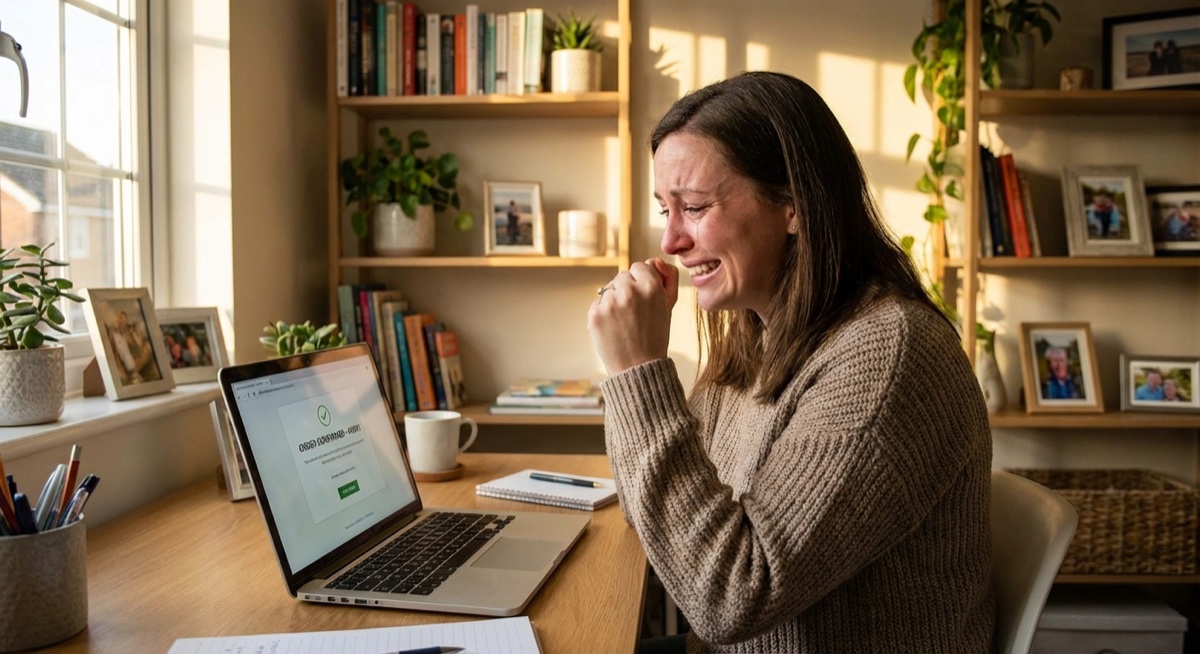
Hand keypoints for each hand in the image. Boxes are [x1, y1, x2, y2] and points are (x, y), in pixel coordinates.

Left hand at [587, 259, 678, 374]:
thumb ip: (668, 278)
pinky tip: (613, 328)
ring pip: (609, 289)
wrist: (638, 368)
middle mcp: (630, 291)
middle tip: (634, 314)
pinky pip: (598, 303)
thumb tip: (654, 260)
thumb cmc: (656, 337)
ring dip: (614, 301)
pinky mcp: (594, 314)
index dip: (642, 281)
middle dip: (627, 290)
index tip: (644, 298)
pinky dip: (603, 313)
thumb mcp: (669, 306)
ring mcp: (610, 302)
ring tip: (624, 323)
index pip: (640, 266)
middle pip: (623, 276)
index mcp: (652, 287)